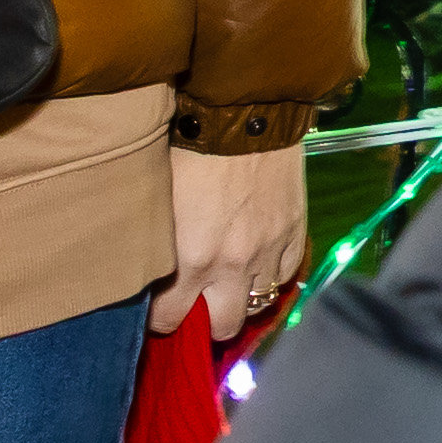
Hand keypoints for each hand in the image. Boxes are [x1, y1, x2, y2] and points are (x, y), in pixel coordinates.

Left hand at [165, 141, 307, 336]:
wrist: (245, 115)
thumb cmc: (191, 149)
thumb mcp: (160, 199)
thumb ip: (158, 243)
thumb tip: (148, 269)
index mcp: (189, 258)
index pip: (169, 319)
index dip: (162, 318)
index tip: (160, 308)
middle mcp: (230, 266)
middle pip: (221, 327)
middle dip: (207, 321)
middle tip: (199, 303)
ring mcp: (267, 252)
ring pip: (257, 305)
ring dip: (242, 298)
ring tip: (231, 284)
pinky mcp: (294, 233)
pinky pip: (285, 275)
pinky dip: (271, 274)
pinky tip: (259, 262)